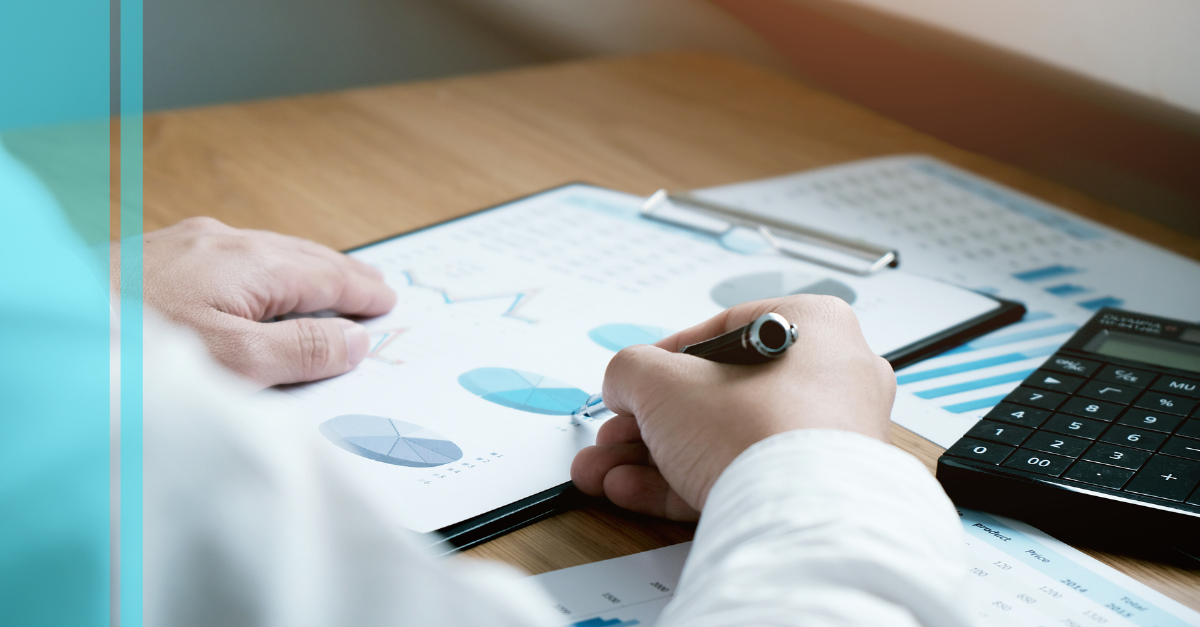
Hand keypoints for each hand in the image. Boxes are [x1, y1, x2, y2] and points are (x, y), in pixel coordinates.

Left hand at [141, 217, 395, 386]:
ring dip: (305, 272)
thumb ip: (303, 352)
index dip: (363, 291)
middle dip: (342, 274)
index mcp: (249, 262)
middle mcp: (221, 241)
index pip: (328, 276)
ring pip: (268, 254)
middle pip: (302, 256)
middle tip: (374, 289)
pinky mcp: (158, 256)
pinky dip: (268, 274)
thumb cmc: (136, 350)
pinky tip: (262, 289)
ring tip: (329, 288)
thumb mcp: (236, 362)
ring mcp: (187, 244)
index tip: (388, 300)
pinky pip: (235, 258)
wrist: (56, 332)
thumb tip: (354, 339)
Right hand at [570, 296, 894, 520]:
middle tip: (616, 435)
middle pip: (717, 397)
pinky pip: (742, 477)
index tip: (635, 382)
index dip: (663, 361)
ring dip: (653, 459)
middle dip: (648, 422)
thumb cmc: (757, 431)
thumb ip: (631, 370)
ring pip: (723, 442)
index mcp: (812, 328)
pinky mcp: (814, 492)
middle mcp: (832, 381)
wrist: (795, 517)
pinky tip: (635, 491)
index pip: (723, 334)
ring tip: (607, 472)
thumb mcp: (663, 380)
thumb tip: (623, 382)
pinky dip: (684, 483)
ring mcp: (829, 441)